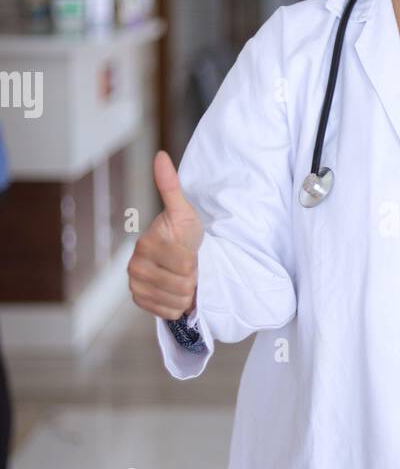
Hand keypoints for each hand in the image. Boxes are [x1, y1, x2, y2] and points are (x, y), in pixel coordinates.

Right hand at [127, 151, 203, 320]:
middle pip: (182, 285)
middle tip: (188, 267)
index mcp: (146, 244)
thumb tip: (161, 156)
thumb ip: (171, 186)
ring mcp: (136, 285)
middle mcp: (135, 266)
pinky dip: (178, 306)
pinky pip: (169, 313)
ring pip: (177, 300)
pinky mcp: (140, 301)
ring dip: (187, 292)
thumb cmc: (184, 233)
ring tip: (183, 278)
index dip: (195, 261)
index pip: (185, 264)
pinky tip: (175, 291)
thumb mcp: (183, 210)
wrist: (181, 256)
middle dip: (192, 278)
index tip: (191, 253)